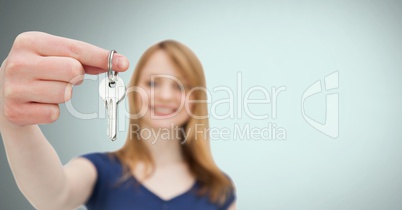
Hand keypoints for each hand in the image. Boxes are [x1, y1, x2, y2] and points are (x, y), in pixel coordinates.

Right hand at [0, 31, 129, 125]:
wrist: (5, 94)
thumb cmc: (39, 71)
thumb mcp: (57, 56)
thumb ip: (87, 58)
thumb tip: (119, 62)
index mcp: (29, 41)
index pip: (76, 49)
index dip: (102, 57)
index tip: (122, 63)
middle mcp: (18, 63)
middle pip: (74, 71)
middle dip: (76, 77)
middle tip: (64, 77)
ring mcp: (14, 88)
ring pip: (65, 94)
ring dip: (63, 94)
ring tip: (47, 89)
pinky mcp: (15, 112)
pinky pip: (54, 114)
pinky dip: (52, 111)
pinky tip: (39, 103)